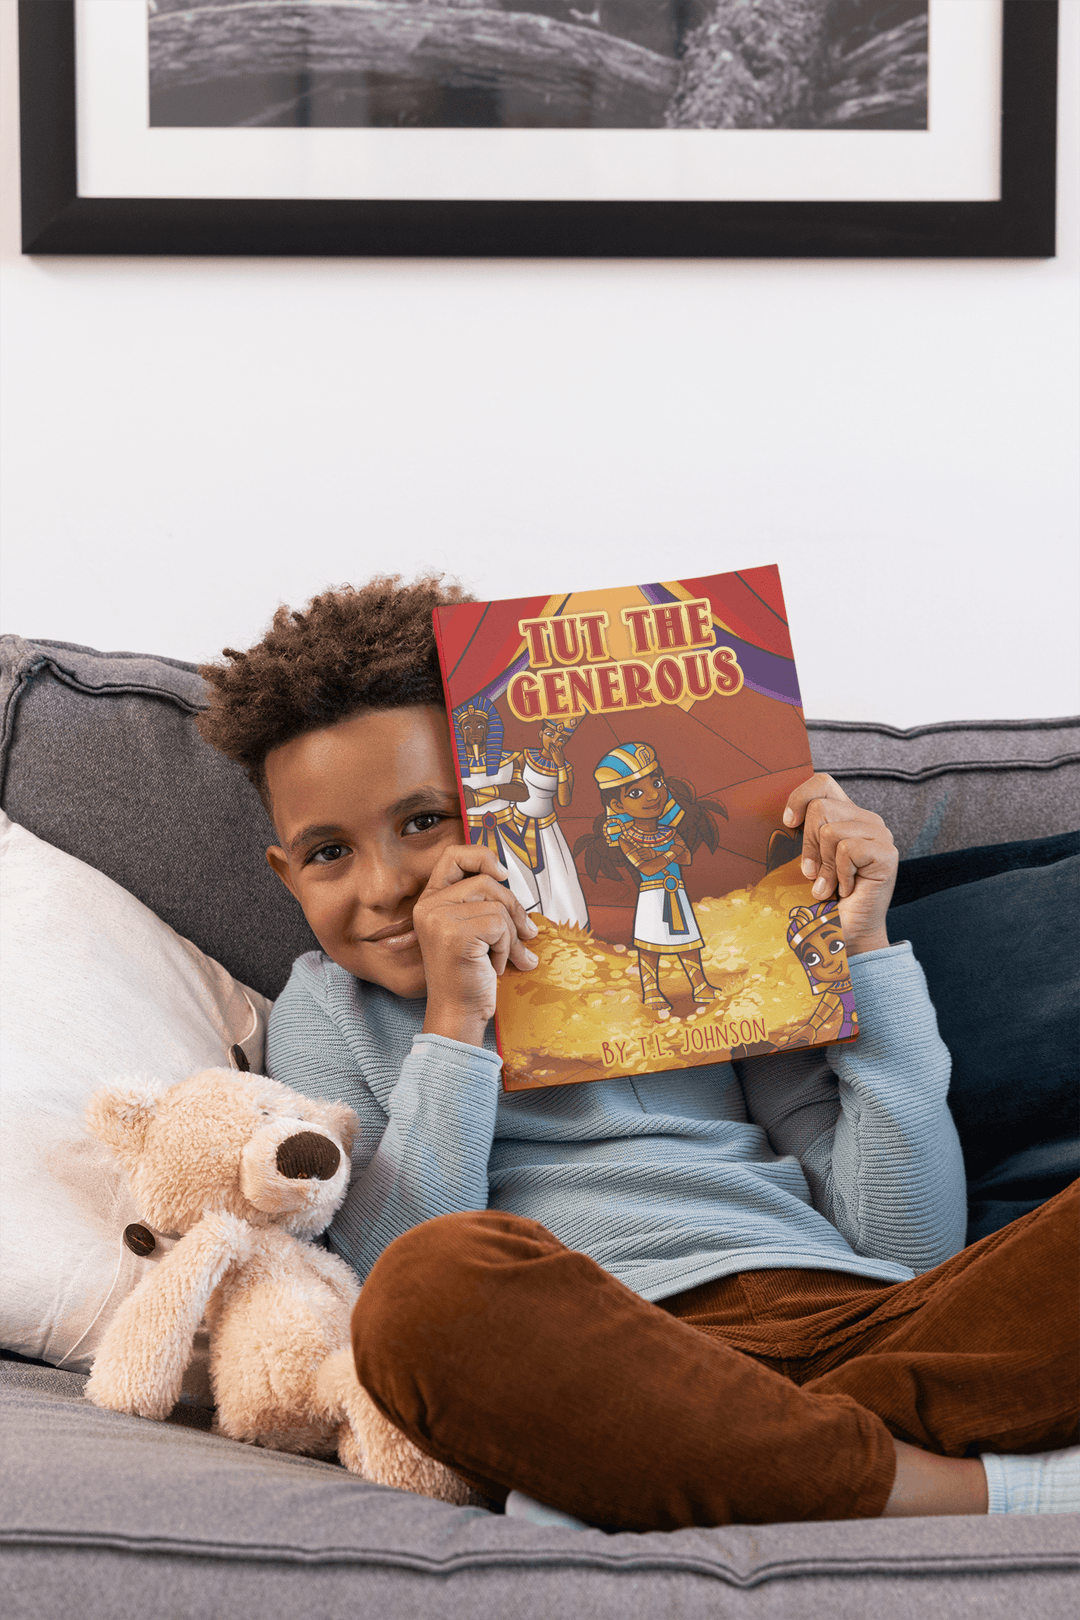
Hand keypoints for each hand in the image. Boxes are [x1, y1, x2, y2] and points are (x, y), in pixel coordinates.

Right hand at [413, 844, 538, 1047]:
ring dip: (512, 936)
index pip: (453, 856)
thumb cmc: (469, 975)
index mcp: (431, 901)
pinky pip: (500, 925)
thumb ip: (483, 904)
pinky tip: (494, 966)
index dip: (482, 856)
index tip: (503, 873)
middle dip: (514, 909)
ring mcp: (439, 919)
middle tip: (525, 935)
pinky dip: (507, 948)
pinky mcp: (455, 934)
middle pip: (487, 882)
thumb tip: (511, 881)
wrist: (458, 1013)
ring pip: (497, 905)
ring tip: (504, 958)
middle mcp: (429, 906)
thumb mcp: (473, 931)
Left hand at [783, 774, 896, 954]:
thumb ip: (804, 834)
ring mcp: (881, 835)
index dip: (800, 797)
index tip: (788, 824)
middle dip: (809, 846)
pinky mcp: (887, 853)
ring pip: (831, 831)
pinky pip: (847, 850)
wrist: (845, 932)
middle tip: (816, 874)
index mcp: (847, 815)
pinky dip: (840, 875)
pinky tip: (848, 888)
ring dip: (825, 866)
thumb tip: (786, 818)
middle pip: (820, 808)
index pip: (823, 783)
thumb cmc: (825, 898)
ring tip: (832, 885)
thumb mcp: (808, 859)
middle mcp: (867, 820)